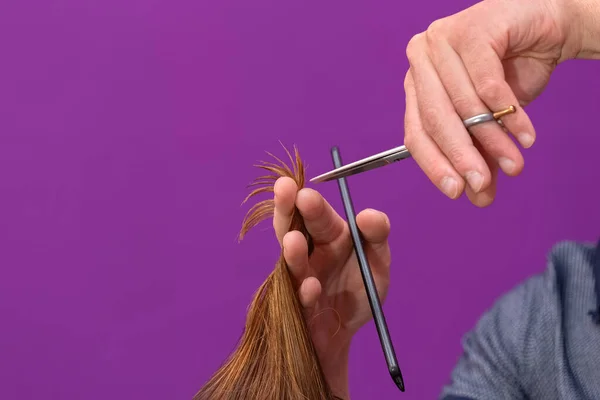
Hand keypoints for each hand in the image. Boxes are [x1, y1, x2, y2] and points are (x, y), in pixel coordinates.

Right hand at [272, 177, 390, 397]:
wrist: (345, 333)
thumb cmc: (360, 290)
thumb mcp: (377, 261)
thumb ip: (377, 235)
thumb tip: (368, 215)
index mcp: (329, 234)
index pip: (317, 212)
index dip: (309, 200)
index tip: (304, 192)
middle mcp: (309, 251)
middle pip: (293, 226)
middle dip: (287, 209)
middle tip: (283, 191)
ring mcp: (300, 277)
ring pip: (291, 260)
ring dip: (292, 252)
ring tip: (293, 241)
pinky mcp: (298, 305)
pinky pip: (300, 296)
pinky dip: (306, 292)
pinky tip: (312, 287)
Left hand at [403, 0, 598, 206]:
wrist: (547, 31)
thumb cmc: (510, 75)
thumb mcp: (490, 124)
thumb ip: (481, 157)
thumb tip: (479, 197)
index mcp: (416, 83)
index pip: (415, 132)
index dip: (435, 165)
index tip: (456, 192)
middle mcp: (421, 59)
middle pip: (435, 119)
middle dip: (461, 157)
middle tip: (482, 183)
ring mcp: (443, 40)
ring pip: (464, 103)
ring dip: (491, 140)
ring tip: (515, 164)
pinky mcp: (473, 28)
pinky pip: (488, 84)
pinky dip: (509, 114)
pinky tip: (526, 135)